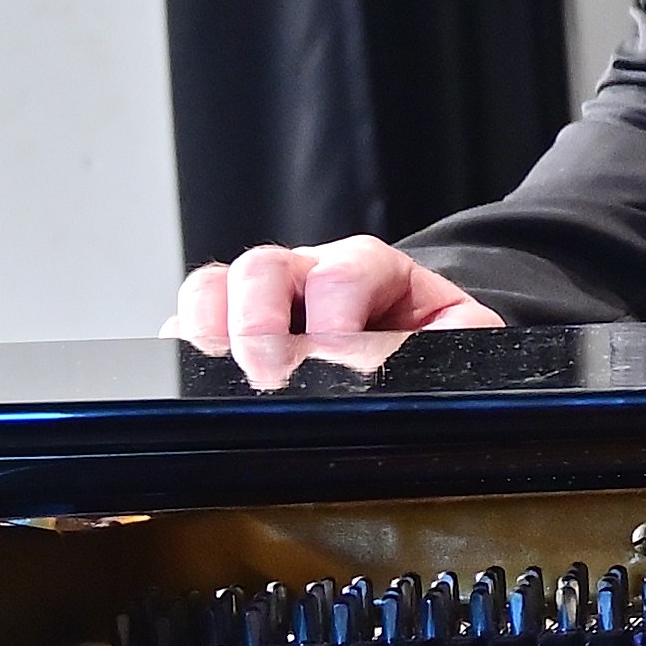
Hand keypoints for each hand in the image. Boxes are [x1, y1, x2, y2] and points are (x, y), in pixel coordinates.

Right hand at [167, 238, 501, 390]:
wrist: (422, 340)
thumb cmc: (433, 338)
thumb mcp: (461, 335)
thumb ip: (450, 340)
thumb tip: (419, 357)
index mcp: (368, 268)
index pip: (343, 274)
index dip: (337, 314)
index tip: (342, 355)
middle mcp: (308, 275)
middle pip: (262, 267)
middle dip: (259, 318)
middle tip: (270, 370)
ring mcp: (264, 300)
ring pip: (213, 287)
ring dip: (209, 326)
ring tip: (220, 368)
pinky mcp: (230, 331)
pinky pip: (189, 327)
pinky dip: (184, 350)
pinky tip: (197, 378)